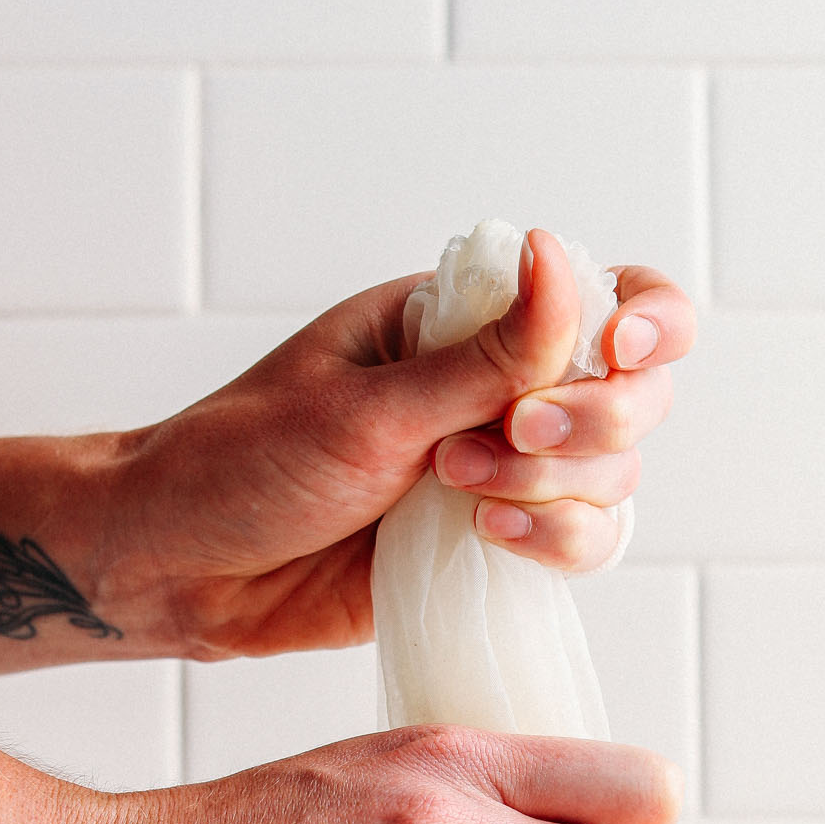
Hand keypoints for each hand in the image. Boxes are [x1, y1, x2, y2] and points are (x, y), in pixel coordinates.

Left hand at [101, 230, 694, 661]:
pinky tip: (493, 540)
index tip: (614, 354)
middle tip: (505, 441)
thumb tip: (561, 257)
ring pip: (614, 475)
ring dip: (561, 488)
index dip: (642, 322)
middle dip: (593, 420)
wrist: (182, 567)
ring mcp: (500, 473)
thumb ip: (482, 357)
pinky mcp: (491, 548)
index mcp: (461, 321)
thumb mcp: (365, 405)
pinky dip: (560, 543)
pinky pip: (581, 543)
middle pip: (633, 392)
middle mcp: (496, 390)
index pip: (603, 295)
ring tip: (464, 499)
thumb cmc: (245, 464)